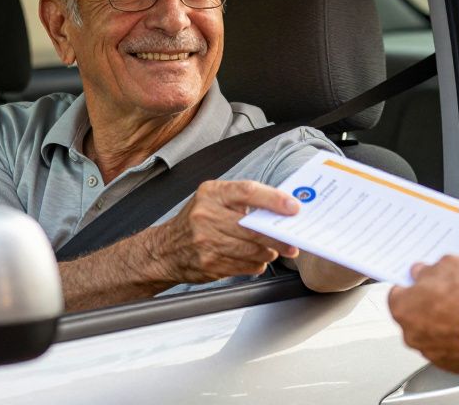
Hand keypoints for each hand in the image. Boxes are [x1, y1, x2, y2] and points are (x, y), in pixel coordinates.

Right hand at [153, 179, 300, 282]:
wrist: (166, 249)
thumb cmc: (196, 221)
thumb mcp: (213, 200)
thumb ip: (242, 201)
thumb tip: (280, 208)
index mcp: (212, 193)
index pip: (248, 191)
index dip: (274, 200)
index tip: (293, 208)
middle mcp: (206, 215)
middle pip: (253, 227)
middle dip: (278, 237)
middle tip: (292, 242)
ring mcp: (206, 241)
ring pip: (251, 250)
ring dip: (268, 253)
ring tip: (274, 251)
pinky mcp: (209, 263)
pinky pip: (244, 266)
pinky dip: (255, 264)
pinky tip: (256, 260)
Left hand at [388, 255, 458, 372]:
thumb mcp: (449, 264)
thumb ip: (428, 269)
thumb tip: (422, 272)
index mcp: (402, 307)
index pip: (397, 293)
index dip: (413, 285)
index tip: (423, 281)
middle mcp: (411, 334)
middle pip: (414, 316)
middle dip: (428, 306)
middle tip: (449, 295)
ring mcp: (429, 352)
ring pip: (431, 334)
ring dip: (442, 325)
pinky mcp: (449, 365)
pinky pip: (448, 349)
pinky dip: (455, 341)